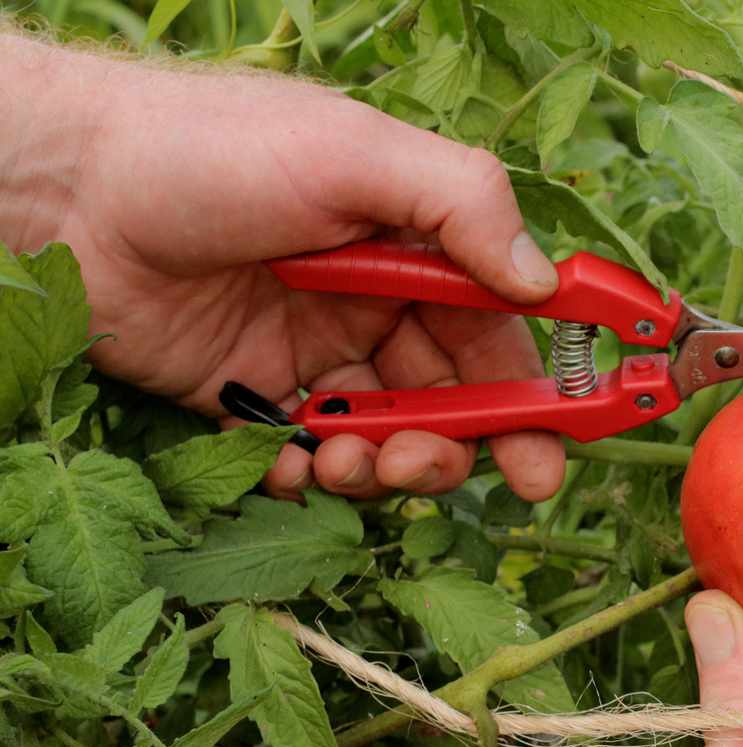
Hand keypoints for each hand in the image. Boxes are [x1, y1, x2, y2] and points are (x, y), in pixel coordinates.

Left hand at [4, 36, 564, 501]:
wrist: (66, 191)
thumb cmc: (213, 151)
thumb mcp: (353, 152)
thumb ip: (461, 205)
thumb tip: (542, 282)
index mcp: (412, 246)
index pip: (498, 330)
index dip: (534, 392)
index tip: (554, 450)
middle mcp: (373, 303)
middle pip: (451, 397)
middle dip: (459, 447)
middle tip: (442, 474)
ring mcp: (313, 353)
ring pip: (386, 437)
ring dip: (386, 466)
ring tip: (348, 462)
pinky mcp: (251, 397)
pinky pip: (308, 457)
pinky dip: (311, 476)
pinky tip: (289, 464)